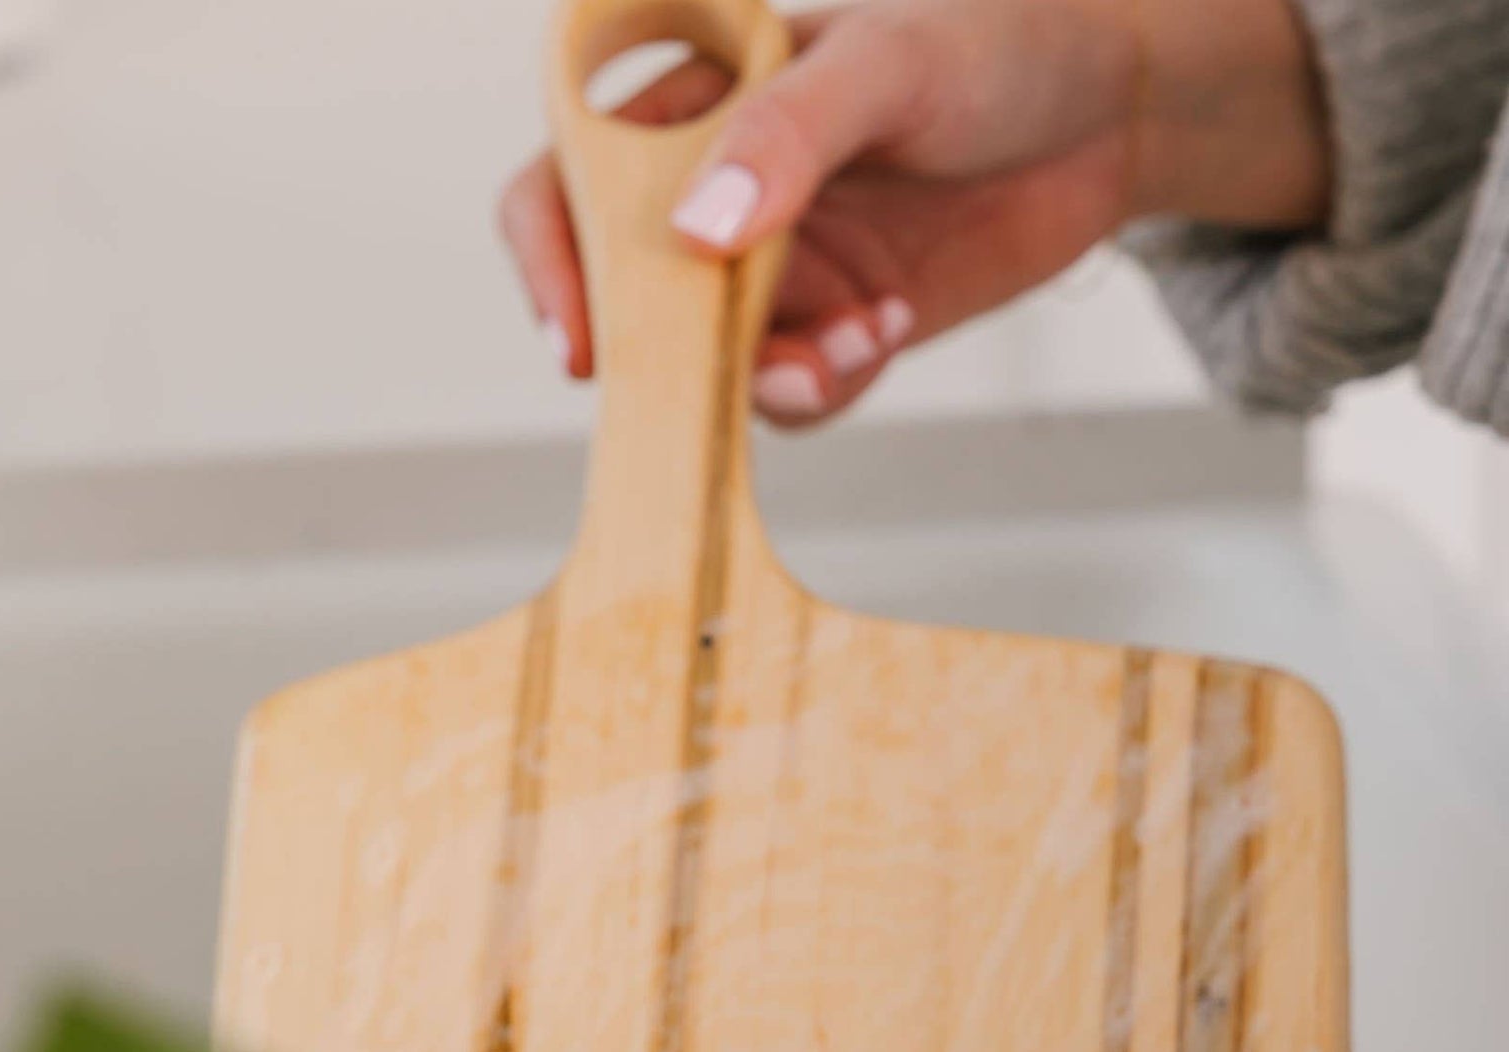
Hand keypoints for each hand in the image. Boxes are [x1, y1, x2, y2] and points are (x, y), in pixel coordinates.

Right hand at [499, 0, 1328, 426]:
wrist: (1119, 106)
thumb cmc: (1002, 39)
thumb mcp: (888, 64)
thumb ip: (788, 138)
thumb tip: (700, 233)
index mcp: (694, 104)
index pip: (565, 185)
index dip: (551, 262)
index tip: (583, 340)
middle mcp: (714, 196)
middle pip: (632, 303)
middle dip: (682, 353)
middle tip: (757, 367)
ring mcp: (769, 271)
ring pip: (712, 367)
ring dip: (777, 375)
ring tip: (864, 335)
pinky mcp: (827, 327)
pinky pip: (790, 395)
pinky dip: (831, 383)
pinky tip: (889, 325)